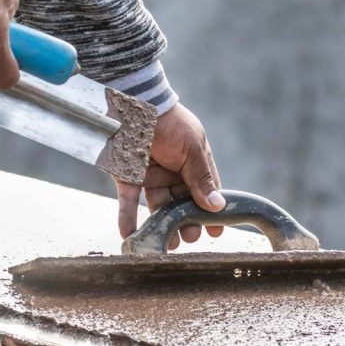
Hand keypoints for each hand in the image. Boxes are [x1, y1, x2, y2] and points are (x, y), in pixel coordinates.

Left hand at [115, 103, 224, 249]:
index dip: (211, 211)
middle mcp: (173, 171)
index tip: (216, 232)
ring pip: (157, 206)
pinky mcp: (127, 175)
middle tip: (188, 238)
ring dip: (161, 225)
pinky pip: (128, 200)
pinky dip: (127, 217)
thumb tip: (218, 205)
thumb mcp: (192, 149)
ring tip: (165, 242)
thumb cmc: (169, 122)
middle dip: (186, 222)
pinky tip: (129, 234)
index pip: (206, 190)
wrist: (132, 103)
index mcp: (193, 161)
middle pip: (182, 202)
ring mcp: (150, 174)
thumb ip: (202, 178)